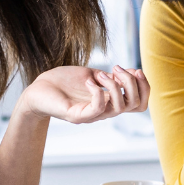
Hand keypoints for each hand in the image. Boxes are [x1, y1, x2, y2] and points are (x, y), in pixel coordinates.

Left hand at [18, 64, 149, 124]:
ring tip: (101, 74)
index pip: (141, 103)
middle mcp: (105, 111)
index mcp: (111, 102)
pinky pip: (97, 108)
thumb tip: (133, 72)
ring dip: (115, 85)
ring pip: (120, 107)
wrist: (38, 90)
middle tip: (116, 68)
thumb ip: (112, 77)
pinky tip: (88, 82)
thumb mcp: (93, 75)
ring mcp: (92, 115)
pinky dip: (97, 92)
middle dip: (133, 82)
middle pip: (136, 105)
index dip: (145, 86)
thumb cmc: (64, 82)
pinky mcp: (78, 116)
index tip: (134, 70)